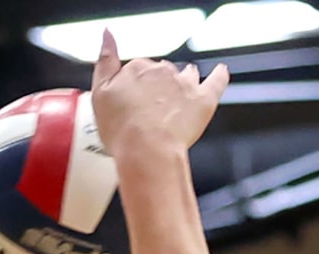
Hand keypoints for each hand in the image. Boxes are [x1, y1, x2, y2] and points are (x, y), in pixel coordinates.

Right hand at [91, 34, 228, 165]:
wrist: (146, 151)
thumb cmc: (123, 130)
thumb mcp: (100, 94)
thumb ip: (105, 62)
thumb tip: (107, 37)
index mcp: (137, 69)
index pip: (136, 68)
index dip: (131, 84)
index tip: (127, 98)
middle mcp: (163, 72)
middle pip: (160, 72)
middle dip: (154, 86)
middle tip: (146, 107)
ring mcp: (184, 84)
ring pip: (186, 74)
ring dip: (183, 79)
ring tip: (177, 92)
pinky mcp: (202, 99)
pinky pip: (216, 81)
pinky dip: (219, 75)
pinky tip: (219, 72)